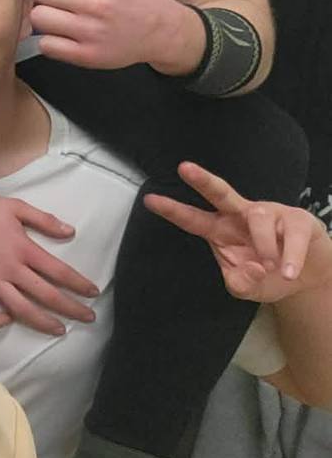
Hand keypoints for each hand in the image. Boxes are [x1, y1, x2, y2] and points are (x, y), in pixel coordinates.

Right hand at [0, 190, 99, 334]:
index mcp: (23, 249)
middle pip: (46, 295)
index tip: (93, 293)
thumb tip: (70, 232)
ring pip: (21, 309)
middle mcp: (10, 269)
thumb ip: (44, 220)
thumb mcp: (16, 207)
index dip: (79, 284)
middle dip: (71, 309)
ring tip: (58, 330)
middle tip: (87, 318)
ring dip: (43, 322)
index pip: (59, 272)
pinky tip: (8, 319)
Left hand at [144, 162, 331, 299]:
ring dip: (264, 247)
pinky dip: (291, 256)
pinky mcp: (297, 220)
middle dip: (202, 180)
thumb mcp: (247, 288)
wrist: (307, 277)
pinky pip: (291, 233)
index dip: (173, 210)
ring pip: (258, 218)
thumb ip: (240, 283)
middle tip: (184, 168)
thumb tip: (251, 268)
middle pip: (219, 193)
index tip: (150, 200)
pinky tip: (289, 270)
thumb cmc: (268, 276)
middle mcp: (241, 216)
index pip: (192, 219)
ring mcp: (270, 214)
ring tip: (271, 266)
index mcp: (220, 230)